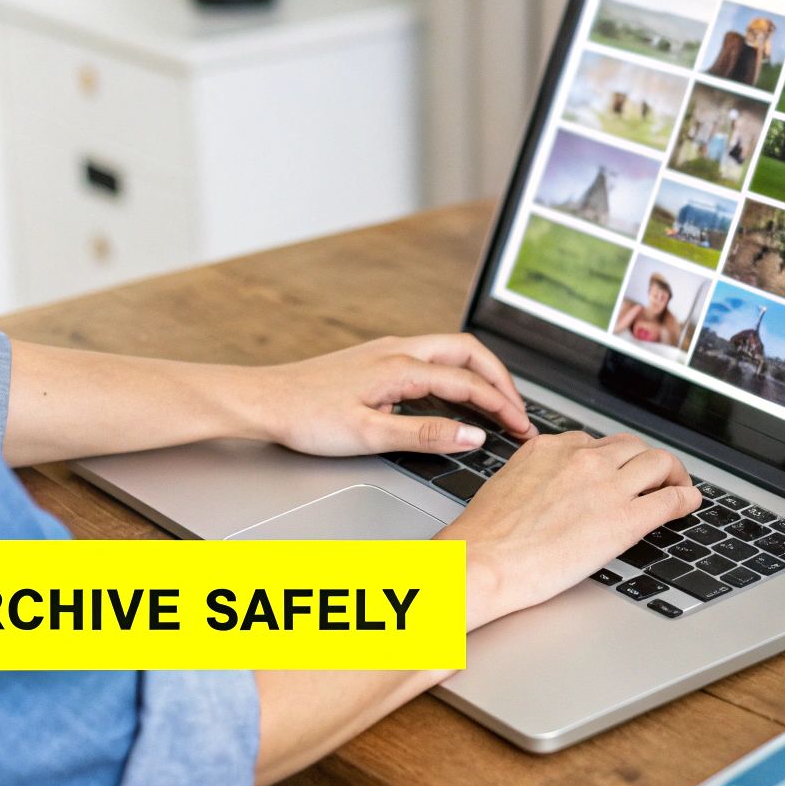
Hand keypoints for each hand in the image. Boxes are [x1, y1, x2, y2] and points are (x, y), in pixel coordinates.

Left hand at [228, 334, 534, 456]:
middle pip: (469, 352)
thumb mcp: (369, 435)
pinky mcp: (376, 360)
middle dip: (501, 379)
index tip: (522, 428)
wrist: (262, 400)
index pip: (469, 382)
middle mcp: (398, 350)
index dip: (502, 405)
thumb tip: (472, 435)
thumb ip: (426, 435)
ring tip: (497, 404)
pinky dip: (456, 375)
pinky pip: (431, 359)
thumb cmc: (305, 417)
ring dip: (479, 375)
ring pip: (450, 352)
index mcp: (401, 366)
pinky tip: (453, 399)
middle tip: (518, 411)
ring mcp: (387, 351)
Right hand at [436, 432, 700, 628]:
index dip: (612, 459)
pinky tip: (689, 502)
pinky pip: (669, 499)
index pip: (595, 443)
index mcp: (549, 449)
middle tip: (655, 476)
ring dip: (672, 473)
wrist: (482, 562)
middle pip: (631, 446)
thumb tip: (548, 491)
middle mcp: (581, 459)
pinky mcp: (624, 519)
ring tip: (677, 486)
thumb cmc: (484, 537)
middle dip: (645, 460)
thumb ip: (536, 479)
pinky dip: (686, 498)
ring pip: (658, 462)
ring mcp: (606, 486)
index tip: (617, 470)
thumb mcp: (508, 486)